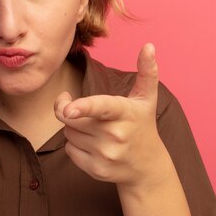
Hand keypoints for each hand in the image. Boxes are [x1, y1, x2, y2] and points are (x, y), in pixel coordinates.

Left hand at [54, 43, 168, 187]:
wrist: (148, 167)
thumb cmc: (142, 125)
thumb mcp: (146, 99)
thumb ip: (146, 71)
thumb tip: (148, 46)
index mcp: (124, 112)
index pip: (100, 107)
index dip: (82, 107)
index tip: (67, 109)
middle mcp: (115, 135)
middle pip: (73, 118)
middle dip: (74, 113)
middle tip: (89, 114)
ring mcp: (106, 154)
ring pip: (69, 134)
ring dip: (75, 130)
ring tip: (97, 131)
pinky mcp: (96, 170)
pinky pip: (70, 151)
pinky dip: (76, 147)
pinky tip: (94, 146)